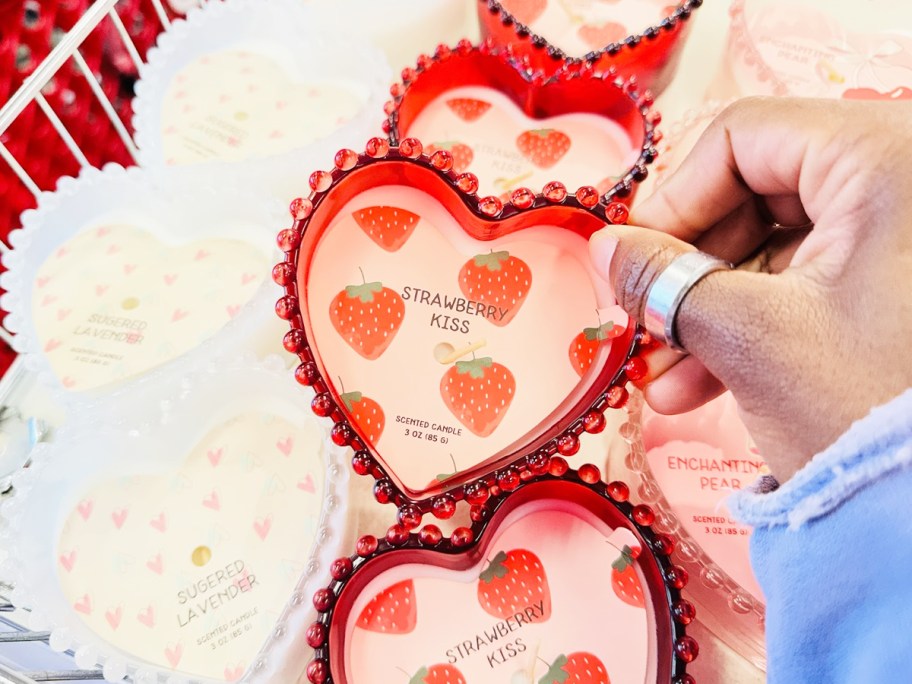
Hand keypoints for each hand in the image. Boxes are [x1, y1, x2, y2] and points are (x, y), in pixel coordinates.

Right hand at [590, 97, 911, 480]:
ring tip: (663, 377)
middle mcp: (906, 184)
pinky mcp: (900, 289)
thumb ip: (661, 281)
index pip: (742, 137)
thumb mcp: (749, 337)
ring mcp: (906, 240)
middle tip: (643, 325)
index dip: (671, 199)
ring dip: (709, 311)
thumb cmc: (869, 412)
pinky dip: (752, 327)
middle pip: (755, 194)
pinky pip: (808, 286)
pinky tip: (700, 386)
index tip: (632, 259)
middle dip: (687, 271)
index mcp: (887, 160)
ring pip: (776, 249)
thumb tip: (604, 247)